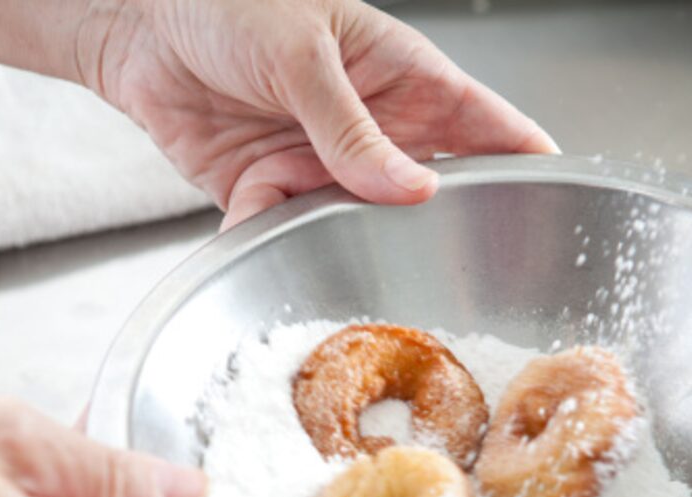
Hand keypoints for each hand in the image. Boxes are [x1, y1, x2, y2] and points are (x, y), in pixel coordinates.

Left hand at [77, 0, 556, 228]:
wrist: (133, 24)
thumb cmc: (224, 3)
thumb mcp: (300, 53)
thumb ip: (351, 128)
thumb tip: (414, 187)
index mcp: (403, 77)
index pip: (485, 126)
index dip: (524, 168)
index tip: (558, 214)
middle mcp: (372, 131)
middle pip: (429, 195)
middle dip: (439, 235)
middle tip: (456, 275)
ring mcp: (324, 168)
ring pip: (357, 227)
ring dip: (346, 246)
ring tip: (351, 265)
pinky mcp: (271, 195)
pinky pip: (283, 233)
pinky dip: (271, 240)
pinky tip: (262, 230)